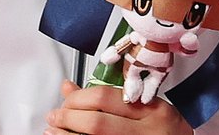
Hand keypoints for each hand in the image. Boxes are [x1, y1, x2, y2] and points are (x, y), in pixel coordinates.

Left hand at [45, 80, 191, 134]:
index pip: (106, 99)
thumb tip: (69, 87)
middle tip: (56, 115)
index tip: (67, 98)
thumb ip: (110, 99)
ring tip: (53, 130)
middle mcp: (146, 132)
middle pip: (97, 123)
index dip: (78, 98)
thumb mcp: (146, 109)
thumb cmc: (166, 131)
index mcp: (152, 111)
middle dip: (69, 117)